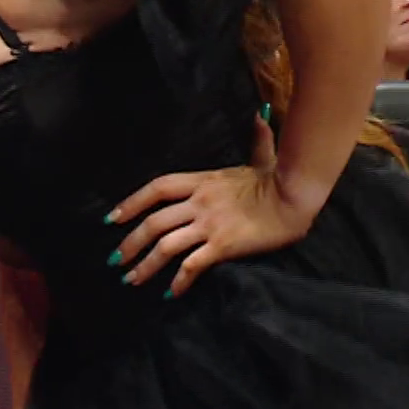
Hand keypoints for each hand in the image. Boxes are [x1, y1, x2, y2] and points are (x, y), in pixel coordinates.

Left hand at [106, 116, 309, 297]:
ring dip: (146, 265)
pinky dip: (179, 281)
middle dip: (130, 243)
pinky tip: (171, 293)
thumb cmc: (279, 180)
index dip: (132, 202)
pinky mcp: (223, 245)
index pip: (157, 188)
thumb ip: (257, 139)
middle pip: (153, 221)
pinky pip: (193, 264)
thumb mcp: (262, 158)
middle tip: (116, 260)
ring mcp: (210, 224)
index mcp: (202, 180)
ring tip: (133, 280)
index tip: (113, 218)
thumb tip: (260, 114)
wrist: (296, 197)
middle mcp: (199, 201)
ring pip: (166, 245)